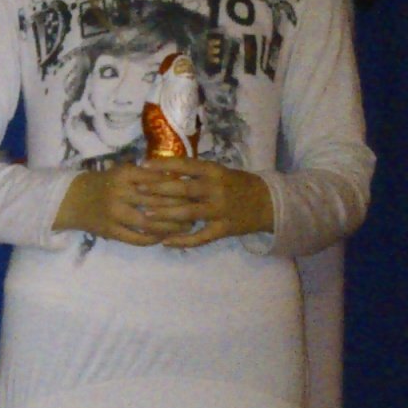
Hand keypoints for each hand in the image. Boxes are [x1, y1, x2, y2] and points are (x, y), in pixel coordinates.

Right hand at [52, 161, 200, 246]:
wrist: (70, 200)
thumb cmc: (101, 183)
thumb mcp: (121, 171)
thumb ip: (146, 174)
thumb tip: (178, 179)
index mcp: (124, 174)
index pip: (158, 180)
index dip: (178, 187)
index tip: (193, 191)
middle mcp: (120, 193)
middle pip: (158, 202)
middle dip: (180, 208)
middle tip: (196, 211)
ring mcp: (114, 213)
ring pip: (150, 223)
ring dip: (171, 227)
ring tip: (186, 227)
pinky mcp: (110, 231)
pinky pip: (137, 238)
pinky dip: (153, 239)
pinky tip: (164, 238)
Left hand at [136, 158, 273, 247]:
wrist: (269, 203)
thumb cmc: (238, 184)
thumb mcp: (220, 173)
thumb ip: (197, 173)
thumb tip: (165, 169)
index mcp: (215, 171)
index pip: (186, 165)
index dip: (164, 165)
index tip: (143, 165)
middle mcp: (216, 189)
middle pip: (183, 188)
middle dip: (158, 189)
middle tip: (138, 190)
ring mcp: (220, 210)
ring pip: (187, 212)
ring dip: (164, 214)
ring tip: (144, 214)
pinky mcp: (223, 229)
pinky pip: (200, 237)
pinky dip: (182, 241)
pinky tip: (165, 242)